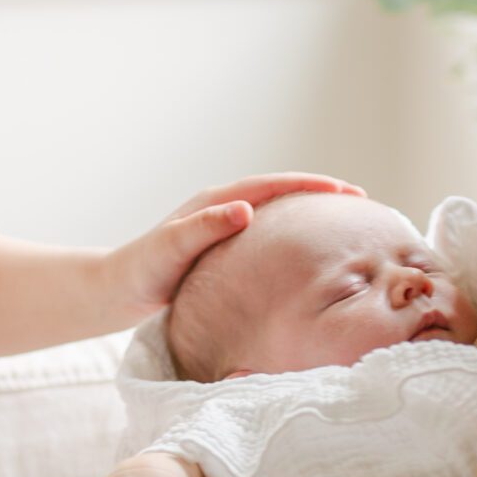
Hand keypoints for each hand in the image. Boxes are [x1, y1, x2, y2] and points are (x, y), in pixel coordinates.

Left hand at [106, 172, 365, 320]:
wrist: (114, 290)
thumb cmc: (140, 272)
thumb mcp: (169, 250)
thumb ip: (203, 228)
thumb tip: (245, 209)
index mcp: (215, 203)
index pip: (273, 186)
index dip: (312, 186)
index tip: (347, 192)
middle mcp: (222, 209)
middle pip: (282, 192)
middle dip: (321, 194)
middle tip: (361, 202)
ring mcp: (223, 227)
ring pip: (277, 213)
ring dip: (310, 214)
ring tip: (346, 224)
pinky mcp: (223, 249)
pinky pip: (268, 235)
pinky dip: (294, 235)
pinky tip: (309, 254)